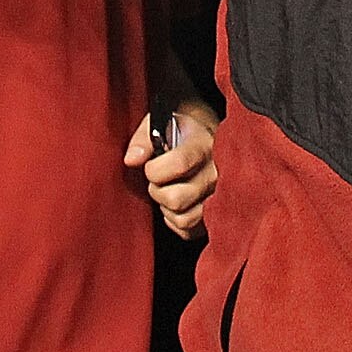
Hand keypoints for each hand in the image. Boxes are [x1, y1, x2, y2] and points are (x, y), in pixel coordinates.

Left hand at [127, 102, 220, 239]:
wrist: (210, 134)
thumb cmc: (183, 127)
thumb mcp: (162, 121)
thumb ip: (144, 138)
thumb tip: (132, 160)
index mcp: (203, 145)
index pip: (179, 164)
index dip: (155, 170)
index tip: (150, 166)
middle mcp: (216, 172)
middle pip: (177, 199)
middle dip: (158, 191)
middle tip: (160, 180)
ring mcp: (219, 195)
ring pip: (185, 219)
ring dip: (168, 209)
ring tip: (170, 191)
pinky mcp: (216, 214)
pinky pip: (190, 231)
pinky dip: (177, 221)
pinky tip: (178, 205)